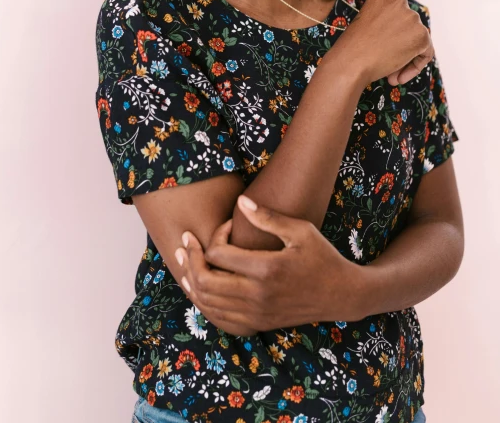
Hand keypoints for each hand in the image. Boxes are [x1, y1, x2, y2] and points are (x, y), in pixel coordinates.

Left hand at [175, 196, 367, 335]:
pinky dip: (204, 303)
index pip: (219, 254)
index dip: (214, 236)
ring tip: (184, 262)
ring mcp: (256, 314)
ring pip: (208, 303)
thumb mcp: (300, 231)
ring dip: (190, 281)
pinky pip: (220, 319)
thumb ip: (268, 217)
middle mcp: (257, 296)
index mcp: (266, 269)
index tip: (226, 225)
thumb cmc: (322, 256)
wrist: (341, 295)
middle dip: (189, 260)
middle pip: (205, 281)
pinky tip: (199, 288)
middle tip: (185, 242)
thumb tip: (240, 202)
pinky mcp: (258, 324)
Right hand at [336, 0, 434, 85]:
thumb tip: (401, 39)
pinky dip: (415, 67)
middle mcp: (398, 1)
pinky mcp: (422, 34)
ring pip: (416, 41)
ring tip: (390, 75)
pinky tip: (398, 77)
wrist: (351, 61)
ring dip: (405, 59)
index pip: (394, 15)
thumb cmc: (352, 48)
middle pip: (407, 27)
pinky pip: (425, 53)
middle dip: (399, 47)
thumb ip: (383, 24)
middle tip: (386, 65)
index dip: (390, 35)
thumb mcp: (364, 25)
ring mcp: (412, 17)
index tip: (380, 49)